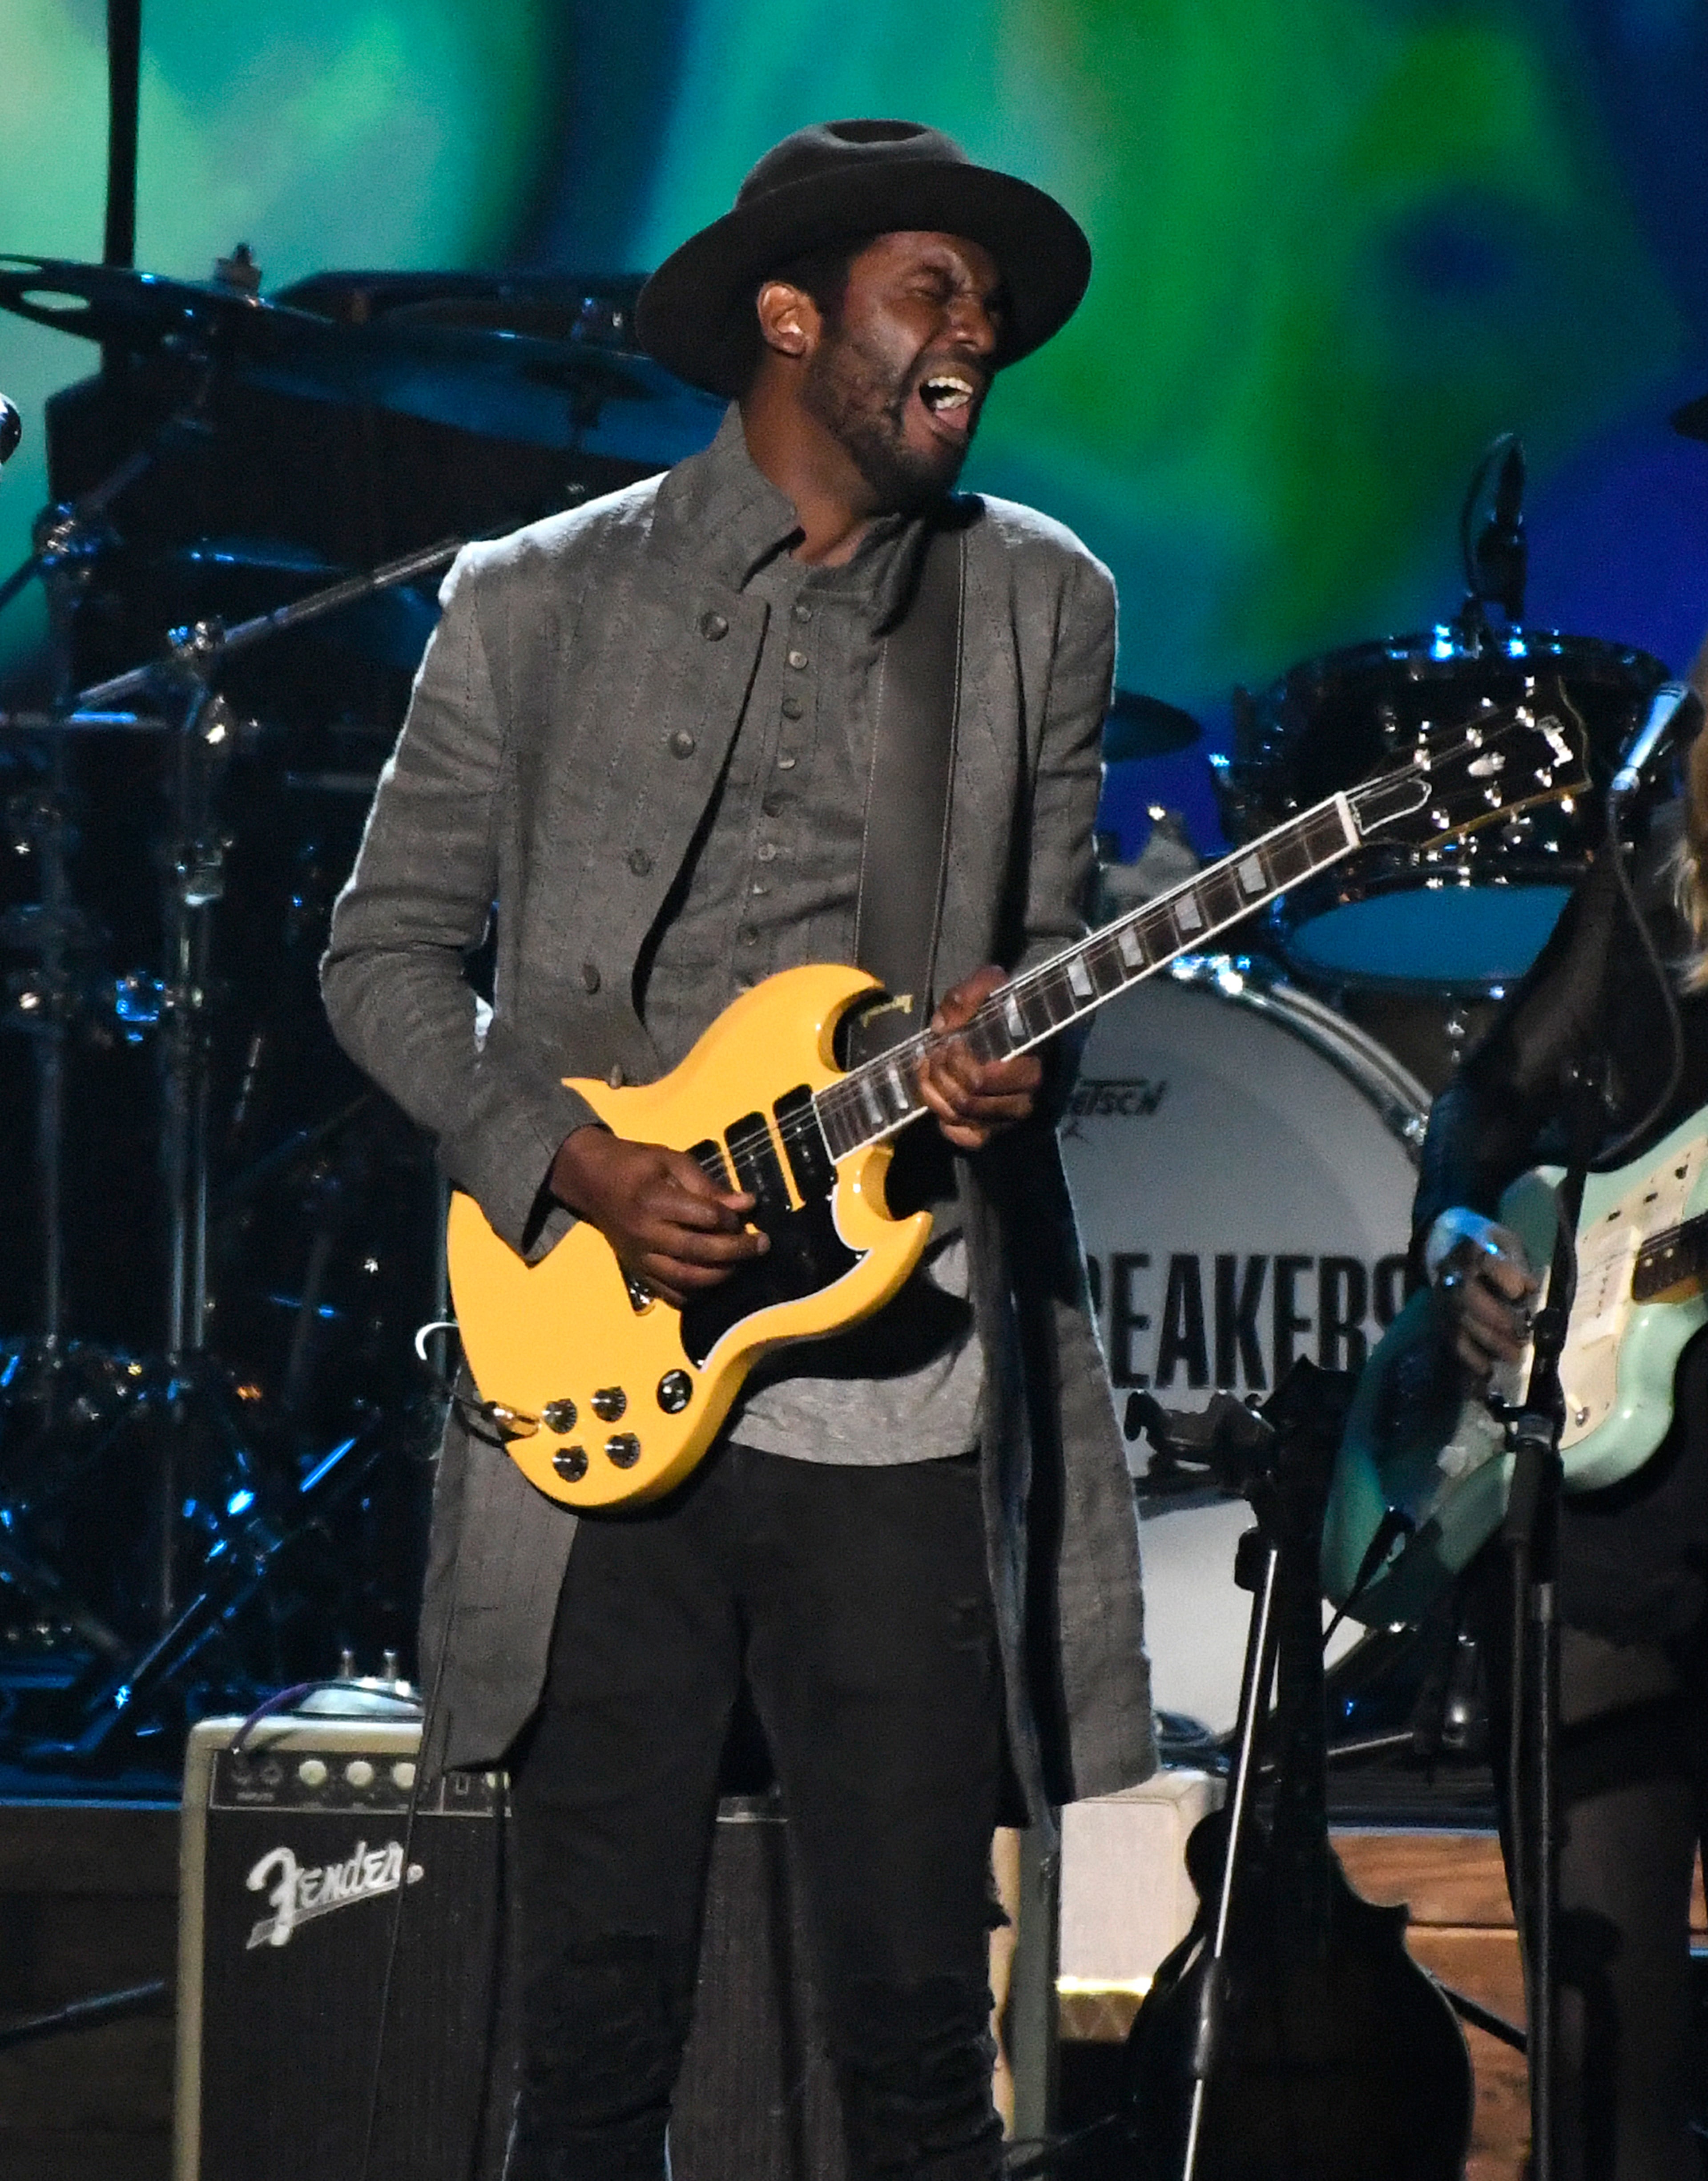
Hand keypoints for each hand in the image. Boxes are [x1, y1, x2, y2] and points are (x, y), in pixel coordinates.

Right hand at [548, 1125, 765, 1309]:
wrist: (590, 1181)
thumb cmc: (635, 1164)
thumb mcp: (672, 1161)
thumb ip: (709, 1186)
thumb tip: (747, 1204)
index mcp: (653, 1200)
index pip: (703, 1218)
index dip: (730, 1220)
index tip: (748, 1216)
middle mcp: (646, 1233)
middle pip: (699, 1252)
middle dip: (737, 1251)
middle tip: (763, 1245)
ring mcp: (640, 1257)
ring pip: (687, 1279)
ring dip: (721, 1275)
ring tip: (742, 1264)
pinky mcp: (637, 1272)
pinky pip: (671, 1294)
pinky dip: (697, 1293)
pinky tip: (715, 1280)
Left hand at [916, 965, 1042, 1150]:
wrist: (1027, 1033)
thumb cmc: (1010, 1012)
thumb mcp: (993, 989)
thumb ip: (969, 996)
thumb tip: (941, 1027)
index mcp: (1030, 1068)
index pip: (980, 1080)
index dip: (956, 1062)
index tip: (950, 1041)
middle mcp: (1023, 1101)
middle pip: (967, 1101)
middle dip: (941, 1075)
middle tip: (934, 1052)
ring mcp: (1007, 1120)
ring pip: (961, 1118)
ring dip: (935, 1092)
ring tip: (929, 1067)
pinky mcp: (994, 1131)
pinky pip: (965, 1138)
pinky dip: (945, 1120)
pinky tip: (938, 1095)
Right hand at [1433, 1217, 1537, 1378]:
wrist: (1443, 1240)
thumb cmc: (1484, 1241)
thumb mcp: (1504, 1239)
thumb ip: (1517, 1260)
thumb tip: (1530, 1288)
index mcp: (1472, 1249)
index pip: (1486, 1262)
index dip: (1505, 1277)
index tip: (1522, 1292)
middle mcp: (1453, 1274)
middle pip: (1469, 1298)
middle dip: (1497, 1319)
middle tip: (1521, 1335)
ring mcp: (1444, 1296)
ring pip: (1462, 1322)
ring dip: (1488, 1341)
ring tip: (1513, 1355)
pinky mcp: (1441, 1314)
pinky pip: (1451, 1337)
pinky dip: (1468, 1356)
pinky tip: (1486, 1369)